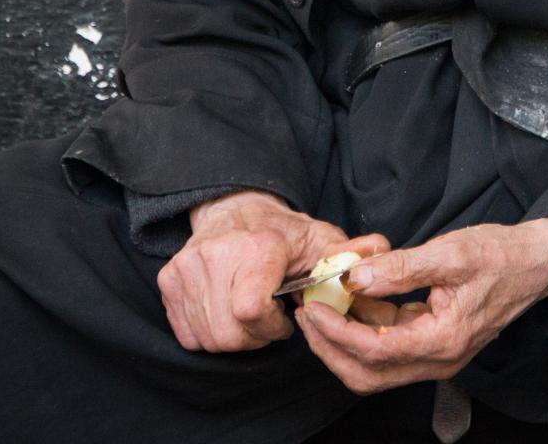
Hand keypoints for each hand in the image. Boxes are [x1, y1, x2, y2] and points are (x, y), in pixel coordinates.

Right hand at [157, 189, 388, 353]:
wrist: (233, 208)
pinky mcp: (168, 279)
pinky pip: (186, 333)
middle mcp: (217, 254)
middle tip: (269, 321)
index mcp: (258, 248)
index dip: (270, 328)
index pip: (251, 311)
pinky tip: (227, 313)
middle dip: (254, 338)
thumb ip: (348, 254)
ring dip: (233, 337)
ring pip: (207, 337)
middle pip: (229, 332)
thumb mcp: (320, 239)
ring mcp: (187, 267)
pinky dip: (208, 334)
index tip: (284, 318)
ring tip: (250, 314)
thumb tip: (379, 251)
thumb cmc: (282, 233)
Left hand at [293, 217, 547, 394]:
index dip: (335, 330)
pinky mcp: (433, 344)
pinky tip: (351, 303)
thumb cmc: (501, 256)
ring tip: (321, 308)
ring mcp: (436, 356)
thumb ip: (401, 268)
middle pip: (367, 374)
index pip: (373, 349)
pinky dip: (363, 332)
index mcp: (443, 341)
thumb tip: (355, 278)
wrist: (536, 263)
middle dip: (329, 348)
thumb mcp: (450, 253)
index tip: (312, 306)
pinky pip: (389, 349)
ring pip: (375, 368)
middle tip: (307, 314)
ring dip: (342, 343)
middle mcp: (439, 360)